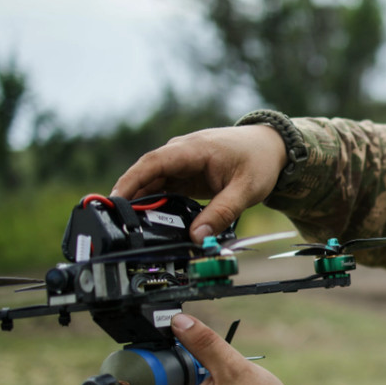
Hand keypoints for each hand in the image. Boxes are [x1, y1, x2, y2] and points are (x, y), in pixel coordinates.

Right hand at [111, 123, 288, 242]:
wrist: (271, 147)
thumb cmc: (259, 161)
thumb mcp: (245, 190)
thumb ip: (222, 213)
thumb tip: (198, 237)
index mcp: (193, 149)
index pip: (152, 163)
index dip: (130, 181)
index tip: (115, 201)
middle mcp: (181, 153)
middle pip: (146, 174)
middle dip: (129, 197)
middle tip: (117, 224)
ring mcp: (182, 164)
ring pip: (153, 183)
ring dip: (142, 203)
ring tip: (129, 228)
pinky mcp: (186, 175)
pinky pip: (164, 188)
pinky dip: (156, 204)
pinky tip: (150, 223)